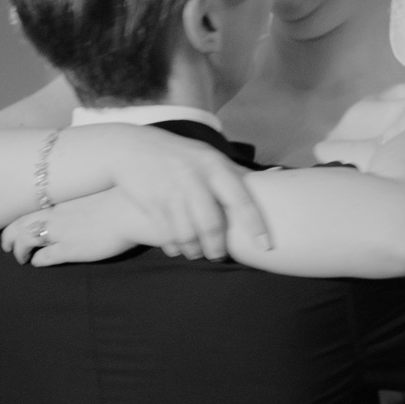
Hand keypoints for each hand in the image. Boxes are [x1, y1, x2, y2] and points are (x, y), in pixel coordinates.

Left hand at [2, 191, 158, 266]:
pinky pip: (45, 257)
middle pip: (20, 225)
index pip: (28, 209)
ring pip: (25, 242)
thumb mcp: (94, 192)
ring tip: (21, 258)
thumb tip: (78, 202)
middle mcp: (55, 214)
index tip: (16, 227)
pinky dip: (38, 261)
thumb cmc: (121, 198)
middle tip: (7, 247)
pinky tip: (37, 263)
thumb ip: (80, 199)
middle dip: (10, 237)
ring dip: (19, 251)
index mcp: (60, 200)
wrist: (132, 210)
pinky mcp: (70, 249)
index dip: (18, 220)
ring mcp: (60, 232)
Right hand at [88, 126, 270, 260]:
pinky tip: (178, 248)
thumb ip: (235, 171)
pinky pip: (168, 236)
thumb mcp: (207, 155)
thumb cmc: (179, 154)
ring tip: (198, 253)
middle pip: (212, 224)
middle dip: (217, 247)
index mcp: (213, 165)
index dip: (255, 225)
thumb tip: (274, 178)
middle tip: (218, 255)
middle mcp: (193, 178)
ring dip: (195, 251)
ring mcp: (171, 191)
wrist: (130, 148)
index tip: (265, 246)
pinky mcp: (152, 203)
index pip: (240, 198)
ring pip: (188, 235)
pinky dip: (175, 248)